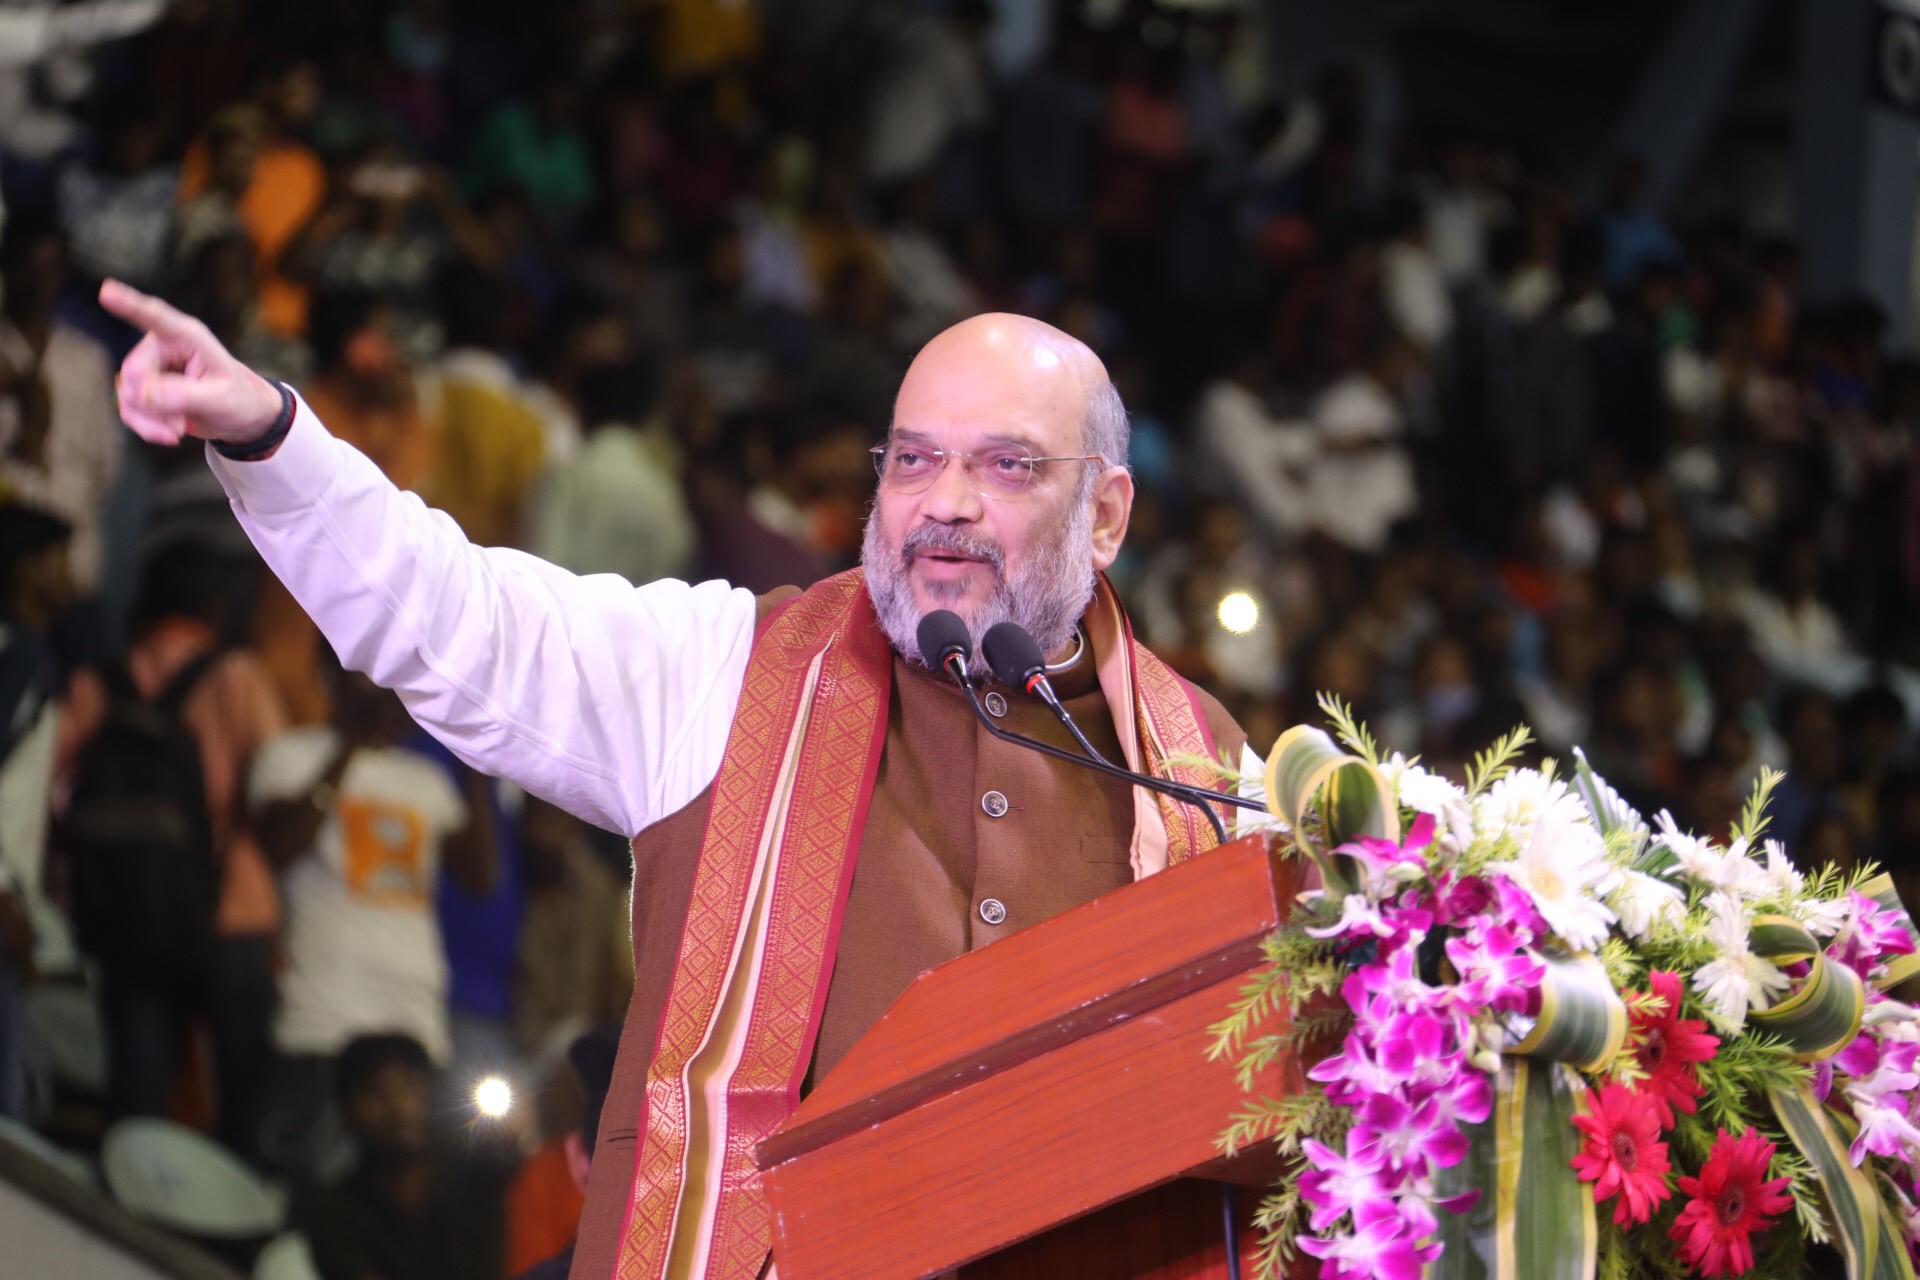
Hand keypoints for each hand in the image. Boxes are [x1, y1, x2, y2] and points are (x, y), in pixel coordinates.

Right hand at [99, 279, 285, 446]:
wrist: (240, 416)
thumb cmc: (238, 398)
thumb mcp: (220, 399)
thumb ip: (184, 395)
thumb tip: (141, 395)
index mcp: (187, 337)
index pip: (156, 317)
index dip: (129, 304)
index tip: (107, 291)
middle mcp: (162, 346)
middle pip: (133, 373)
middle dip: (153, 405)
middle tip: (181, 424)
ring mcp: (150, 367)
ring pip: (127, 394)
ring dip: (150, 420)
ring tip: (180, 429)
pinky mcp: (143, 389)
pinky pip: (128, 409)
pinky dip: (146, 427)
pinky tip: (171, 435)